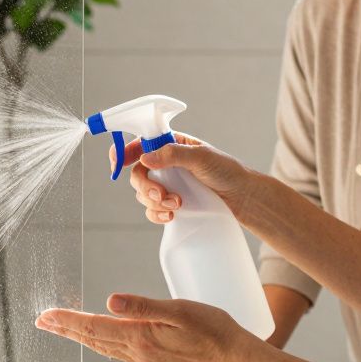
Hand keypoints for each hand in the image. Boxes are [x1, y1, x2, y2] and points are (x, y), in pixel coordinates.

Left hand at [36, 294, 261, 361]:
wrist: (237, 358)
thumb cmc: (213, 329)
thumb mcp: (179, 309)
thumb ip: (142, 306)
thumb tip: (109, 302)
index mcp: (140, 337)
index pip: (95, 326)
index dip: (68, 320)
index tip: (45, 314)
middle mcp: (140, 353)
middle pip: (95, 339)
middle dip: (67, 330)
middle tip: (44, 322)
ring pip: (109, 349)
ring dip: (86, 339)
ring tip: (69, 332)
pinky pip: (131, 361)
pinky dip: (116, 355)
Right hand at [111, 132, 256, 223]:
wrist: (243, 197)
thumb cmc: (226, 170)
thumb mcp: (201, 157)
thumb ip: (173, 154)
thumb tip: (144, 157)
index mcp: (170, 144)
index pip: (139, 144)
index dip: (123, 152)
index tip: (117, 164)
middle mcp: (165, 163)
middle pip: (137, 173)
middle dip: (145, 186)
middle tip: (161, 195)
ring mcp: (168, 184)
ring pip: (143, 194)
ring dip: (154, 202)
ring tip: (177, 206)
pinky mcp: (172, 203)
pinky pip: (152, 210)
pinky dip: (157, 214)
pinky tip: (171, 217)